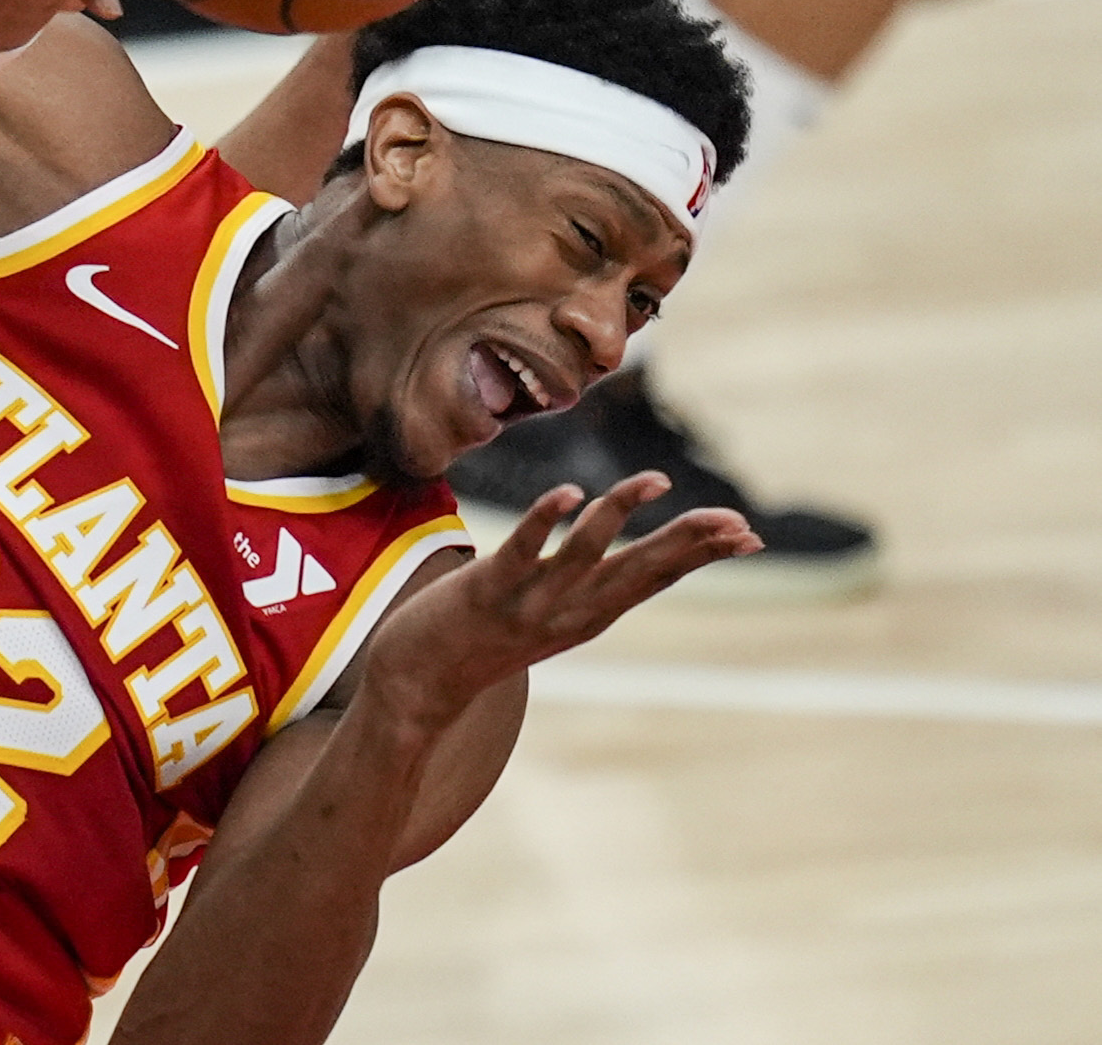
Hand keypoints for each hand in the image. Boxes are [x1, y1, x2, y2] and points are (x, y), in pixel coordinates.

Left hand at [362, 472, 758, 731]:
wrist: (419, 684)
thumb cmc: (489, 637)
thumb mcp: (555, 616)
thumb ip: (591, 586)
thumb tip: (626, 559)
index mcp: (589, 614)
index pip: (656, 578)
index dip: (701, 554)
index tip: (747, 533)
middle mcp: (568, 613)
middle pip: (638, 571)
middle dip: (688, 543)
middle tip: (737, 521)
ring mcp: (529, 603)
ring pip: (584, 556)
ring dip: (618, 516)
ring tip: (653, 481)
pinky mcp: (486, 591)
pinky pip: (521, 551)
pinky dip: (546, 520)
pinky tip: (569, 491)